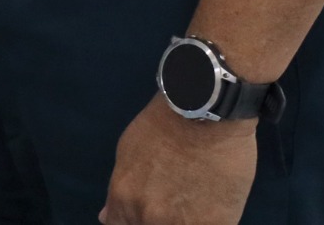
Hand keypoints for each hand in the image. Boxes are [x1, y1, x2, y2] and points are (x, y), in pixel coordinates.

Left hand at [98, 95, 256, 224]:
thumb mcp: (128, 151)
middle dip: (158, 220)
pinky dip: (209, 221)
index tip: (145, 215)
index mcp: (124, 199)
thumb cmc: (164, 123)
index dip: (133, 222)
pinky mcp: (216, 224)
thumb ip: (120, 189)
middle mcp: (149, 217)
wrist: (206, 109)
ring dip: (184, 220)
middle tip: (173, 200)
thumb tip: (108, 217)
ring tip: (193, 199)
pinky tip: (213, 205)